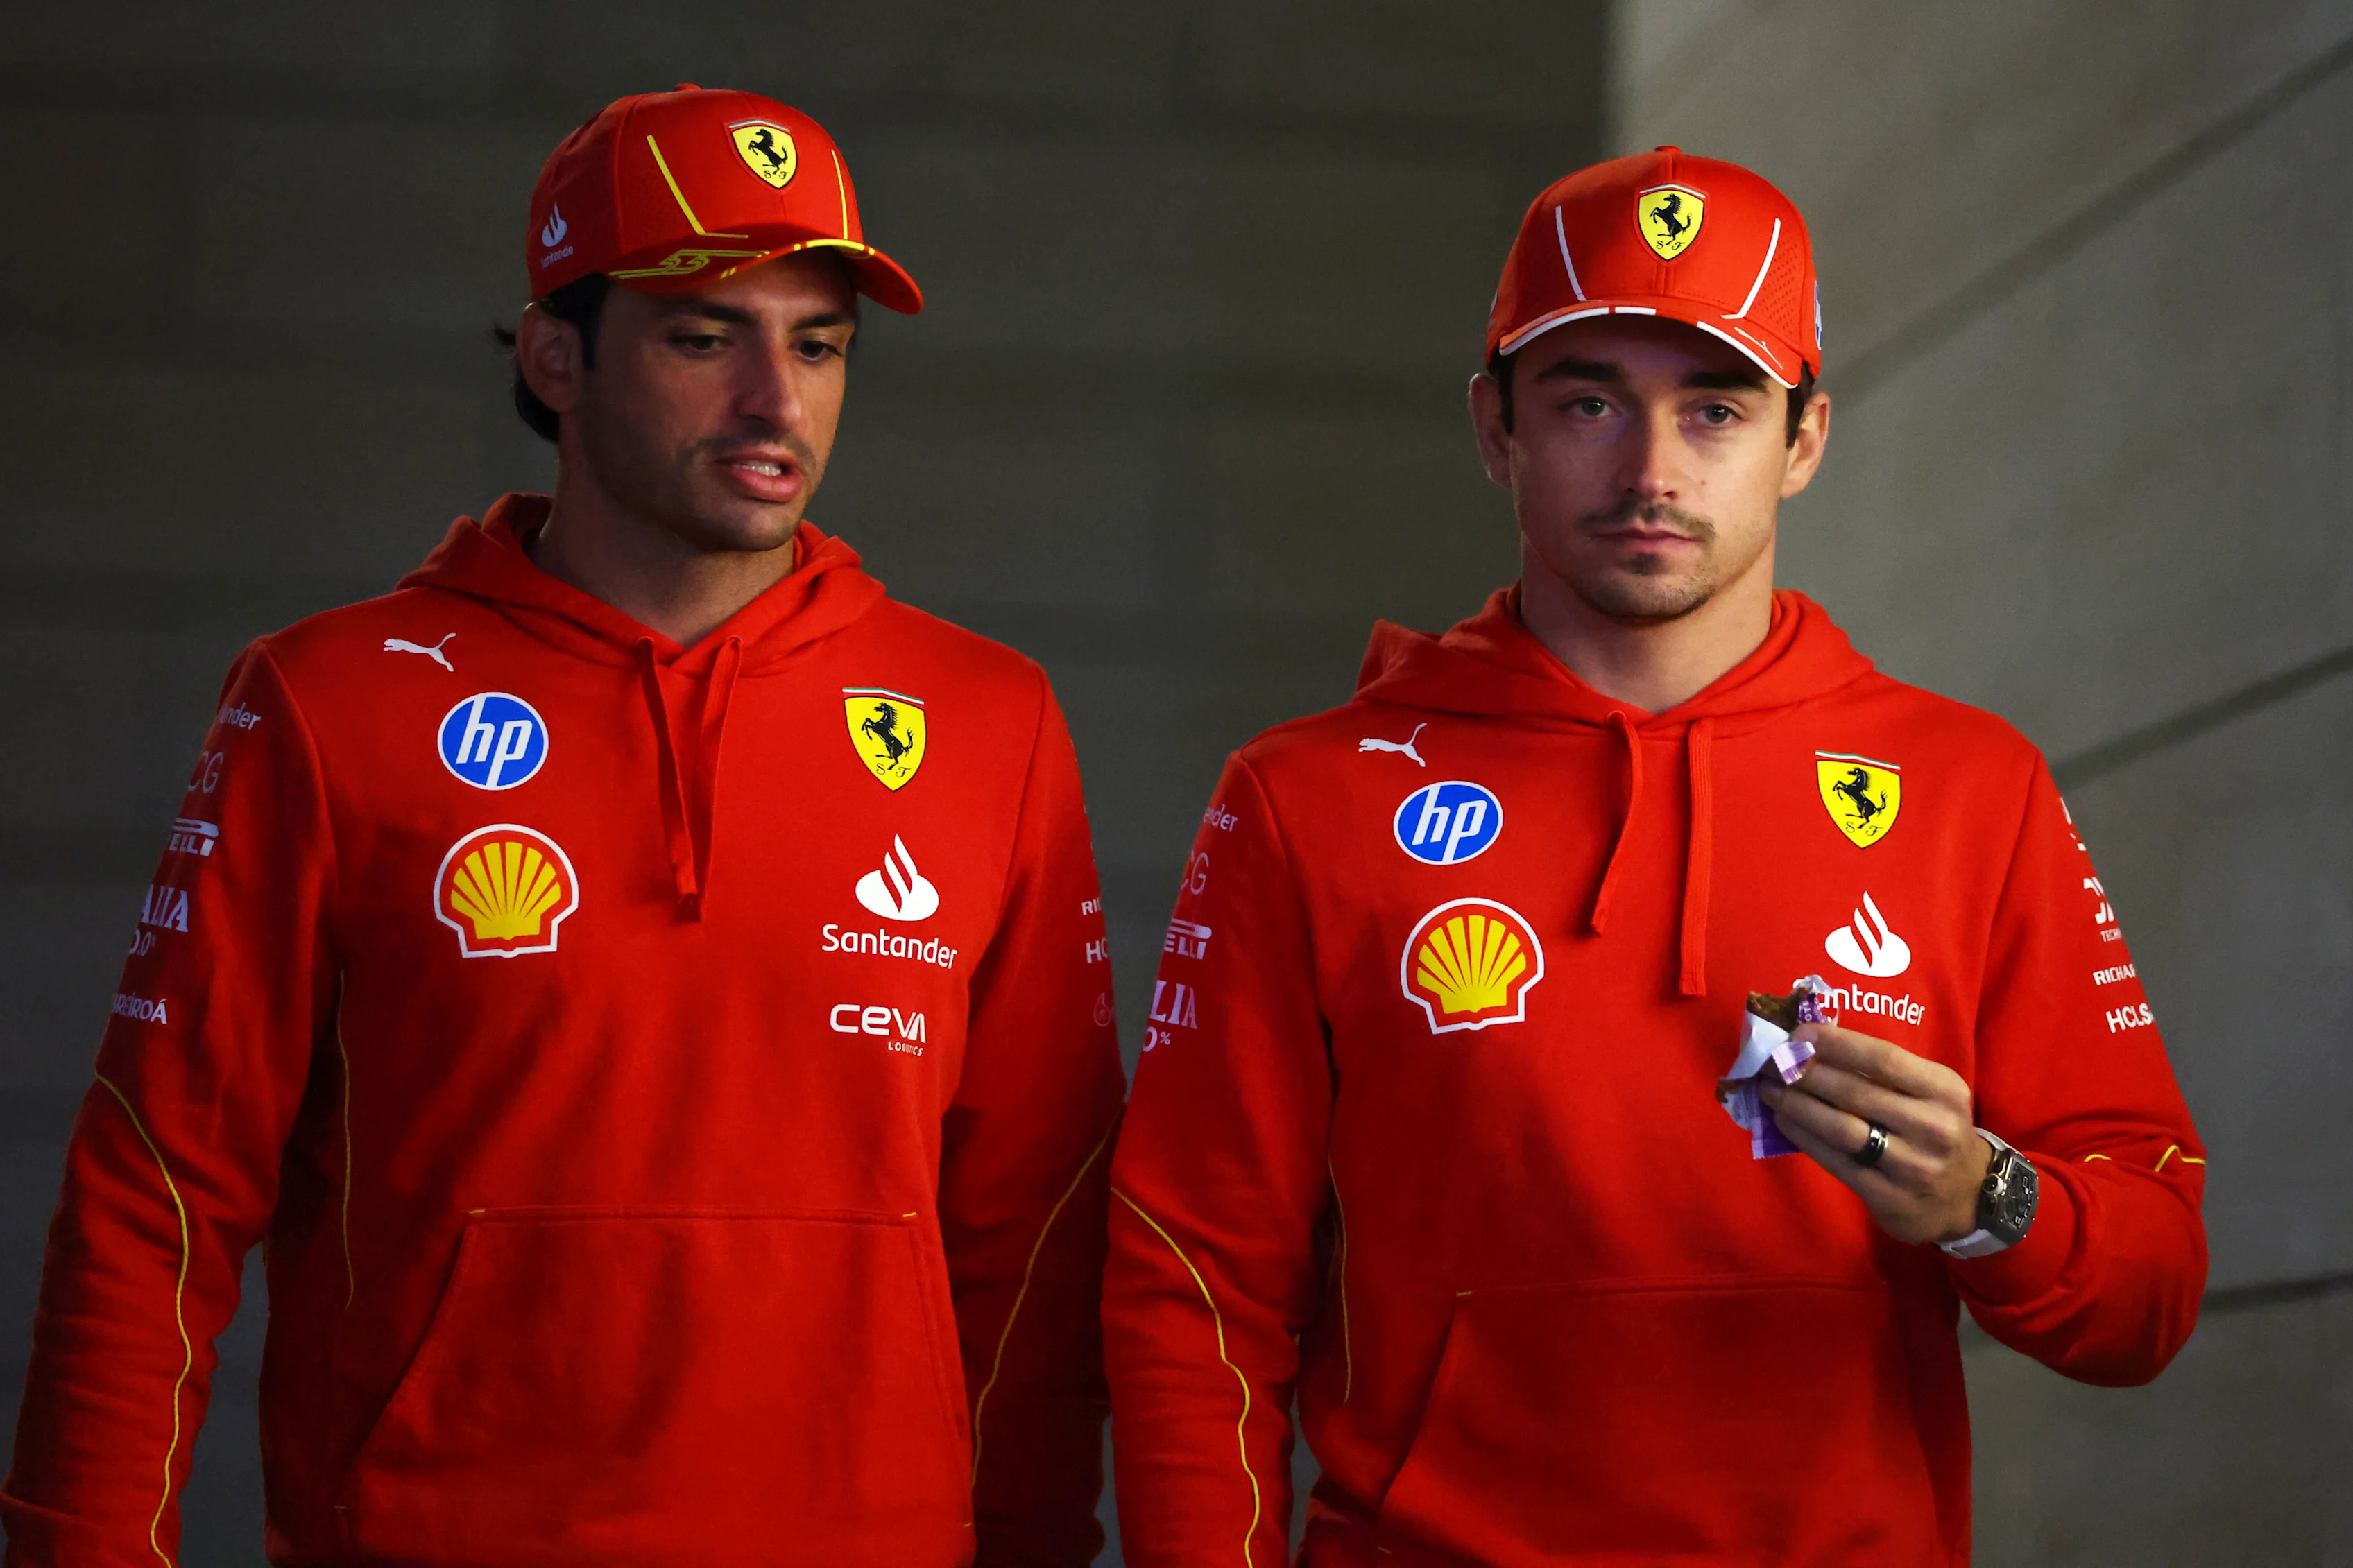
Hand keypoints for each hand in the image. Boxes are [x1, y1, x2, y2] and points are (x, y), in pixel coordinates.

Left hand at [1758, 1022, 1989, 1245]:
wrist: (1969, 1197)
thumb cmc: (1936, 1129)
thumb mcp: (1930, 1092)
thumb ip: (1884, 1070)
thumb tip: (1815, 1040)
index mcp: (1943, 1091)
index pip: (1883, 1059)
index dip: (1835, 1044)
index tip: (1799, 1035)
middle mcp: (1932, 1127)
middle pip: (1854, 1092)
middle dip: (1804, 1072)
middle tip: (1771, 1061)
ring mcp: (1911, 1166)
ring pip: (1840, 1128)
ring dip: (1796, 1105)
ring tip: (1769, 1089)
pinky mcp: (1888, 1197)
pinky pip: (1835, 1161)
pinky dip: (1803, 1137)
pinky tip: (1784, 1120)